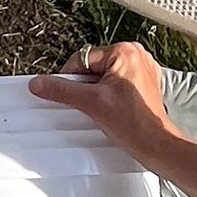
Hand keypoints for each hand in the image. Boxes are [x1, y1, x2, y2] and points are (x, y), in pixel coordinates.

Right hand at [30, 41, 174, 165]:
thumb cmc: (135, 124)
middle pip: (93, 68)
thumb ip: (62, 90)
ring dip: (97, 92)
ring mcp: (142, 69)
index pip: (82, 59)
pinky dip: (109, 96)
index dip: (70, 79)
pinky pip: (117, 84)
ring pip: (104, 77)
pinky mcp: (144, 83)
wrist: (156, 144)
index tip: (63, 93)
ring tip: (103, 109)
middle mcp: (136, 55)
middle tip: (89, 104)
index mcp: (125, 52)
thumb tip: (40, 83)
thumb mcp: (91, 103)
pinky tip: (111, 110)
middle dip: (86, 87)